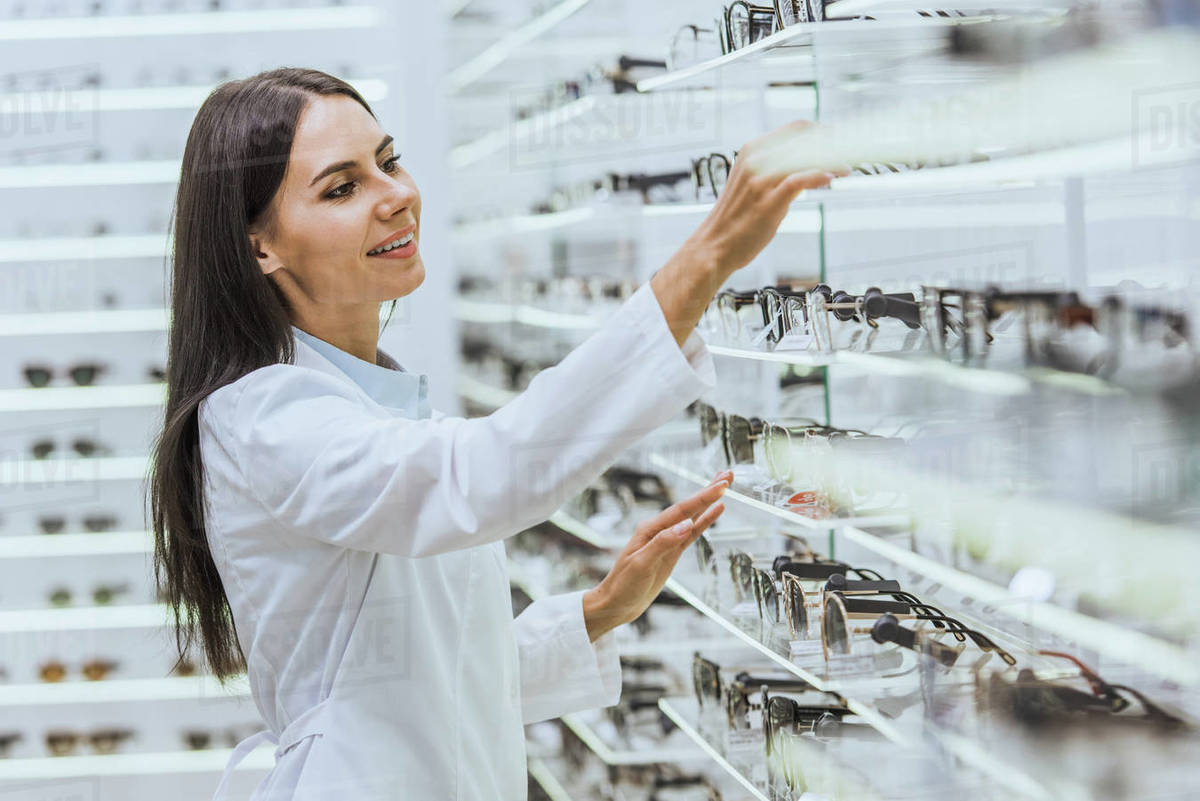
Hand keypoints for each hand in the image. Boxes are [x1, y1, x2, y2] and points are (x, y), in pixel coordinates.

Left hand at [582, 470, 732, 640]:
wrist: (616, 604)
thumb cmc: (623, 585)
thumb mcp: (641, 565)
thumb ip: (663, 543)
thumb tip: (687, 525)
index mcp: (650, 529)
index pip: (681, 510)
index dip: (703, 497)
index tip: (721, 486)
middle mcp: (659, 529)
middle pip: (689, 506)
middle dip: (709, 490)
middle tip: (729, 474)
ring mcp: (667, 540)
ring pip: (693, 515)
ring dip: (709, 500)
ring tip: (725, 484)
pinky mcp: (672, 551)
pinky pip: (693, 532)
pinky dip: (705, 520)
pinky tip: (717, 510)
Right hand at [690, 121, 840, 273]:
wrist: (714, 246)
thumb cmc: (736, 218)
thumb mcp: (753, 184)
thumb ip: (778, 172)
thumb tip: (810, 169)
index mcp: (752, 151)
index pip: (795, 129)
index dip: (821, 131)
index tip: (838, 140)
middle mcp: (756, 161)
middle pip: (804, 139)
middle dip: (832, 144)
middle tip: (850, 153)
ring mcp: (761, 180)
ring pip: (805, 158)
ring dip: (832, 160)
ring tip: (847, 168)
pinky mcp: (768, 201)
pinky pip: (801, 180)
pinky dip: (820, 176)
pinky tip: (832, 178)